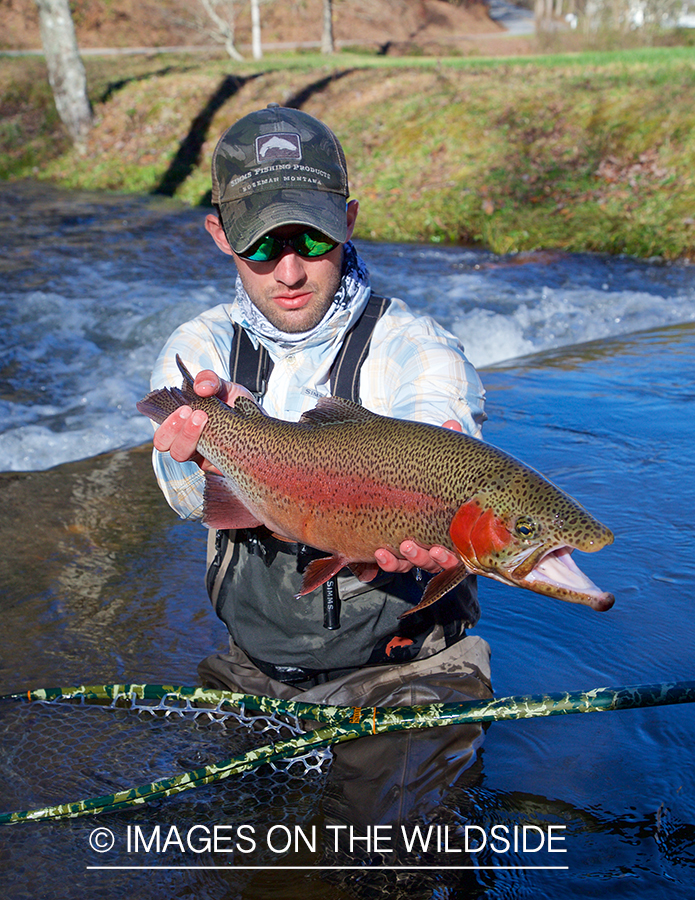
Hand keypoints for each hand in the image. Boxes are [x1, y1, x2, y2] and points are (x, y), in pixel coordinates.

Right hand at [152, 369, 253, 471]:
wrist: (259, 417)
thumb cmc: (235, 403)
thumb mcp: (223, 386)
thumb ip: (209, 380)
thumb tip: (201, 388)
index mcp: (183, 428)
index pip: (163, 437)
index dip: (167, 426)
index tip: (184, 408)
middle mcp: (191, 445)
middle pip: (172, 449)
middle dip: (179, 431)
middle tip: (197, 413)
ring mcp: (205, 456)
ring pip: (186, 456)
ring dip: (191, 436)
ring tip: (205, 417)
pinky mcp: (221, 464)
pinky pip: (211, 463)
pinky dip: (216, 447)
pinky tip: (226, 433)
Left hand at [373, 418, 461, 575]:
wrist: (384, 478)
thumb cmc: (420, 474)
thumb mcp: (432, 461)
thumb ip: (445, 446)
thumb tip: (451, 425)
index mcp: (446, 528)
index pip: (453, 552)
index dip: (448, 557)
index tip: (439, 548)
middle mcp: (428, 543)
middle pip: (430, 563)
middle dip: (421, 558)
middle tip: (410, 546)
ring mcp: (405, 549)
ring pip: (405, 565)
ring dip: (398, 561)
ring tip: (387, 549)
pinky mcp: (381, 550)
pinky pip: (380, 564)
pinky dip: (377, 564)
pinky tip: (374, 556)